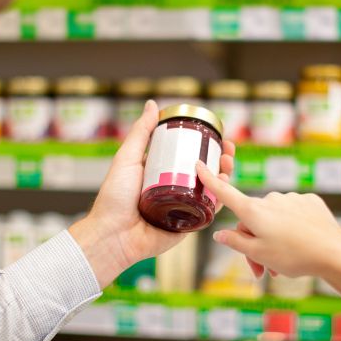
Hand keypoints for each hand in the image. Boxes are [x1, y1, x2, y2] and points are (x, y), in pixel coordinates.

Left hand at [70, 101, 235, 287]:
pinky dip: (220, 200)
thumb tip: (153, 105)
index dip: (205, 144)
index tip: (218, 134)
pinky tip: (225, 187)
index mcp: (160, 172)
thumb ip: (140, 133)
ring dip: (224, 176)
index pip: (188, 154)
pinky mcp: (188, 224)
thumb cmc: (114, 198)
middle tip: (229, 149)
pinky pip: (207, 211)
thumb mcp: (127, 159)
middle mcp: (173, 188)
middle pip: (204, 170)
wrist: (112, 235)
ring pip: (210, 189)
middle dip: (220, 159)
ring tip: (228, 165)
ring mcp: (182, 206)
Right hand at [196, 161, 340, 278]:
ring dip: (272, 238)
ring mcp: (291, 199)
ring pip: (273, 219)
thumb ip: (236, 242)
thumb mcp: (259, 254)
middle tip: (262, 270)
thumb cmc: (294, 256)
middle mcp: (270, 199)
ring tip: (283, 263)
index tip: (198, 164)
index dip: (210, 179)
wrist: (334, 253)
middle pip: (252, 219)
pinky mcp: (309, 202)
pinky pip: (292, 213)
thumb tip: (219, 234)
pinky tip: (301, 243)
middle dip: (253, 242)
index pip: (226, 193)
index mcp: (254, 211)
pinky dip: (292, 228)